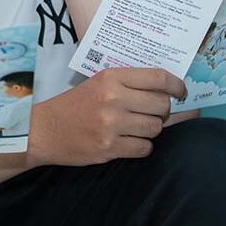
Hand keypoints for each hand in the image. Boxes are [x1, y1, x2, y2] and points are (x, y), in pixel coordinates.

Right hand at [27, 67, 185, 166]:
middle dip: (163, 112)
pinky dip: (141, 146)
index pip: (158, 78)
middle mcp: (113, 98)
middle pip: (162, 106)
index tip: (181, 93)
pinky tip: (128, 141)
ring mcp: (111, 124)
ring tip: (135, 128)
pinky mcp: (109, 147)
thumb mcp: (97, 84)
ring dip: (151, 130)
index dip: (177, 86)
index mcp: (110, 77)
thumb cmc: (74, 105)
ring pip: (155, 128)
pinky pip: (144, 148)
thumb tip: (169, 93)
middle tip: (153, 114)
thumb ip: (128, 85)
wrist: (43, 130)